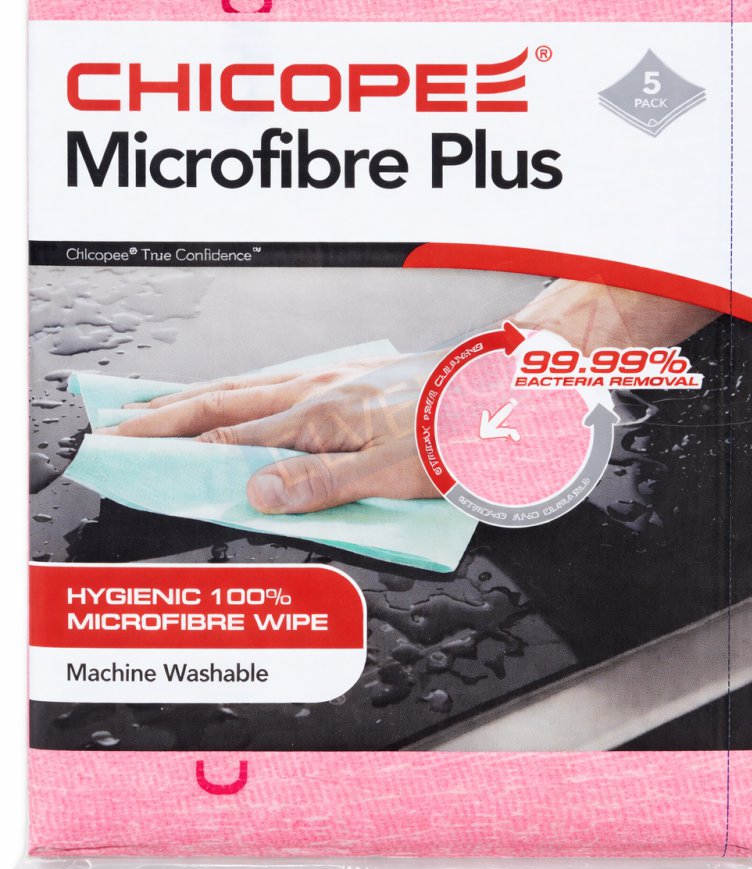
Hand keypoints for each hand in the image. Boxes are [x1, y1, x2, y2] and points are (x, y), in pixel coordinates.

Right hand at [98, 354, 439, 512]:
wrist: (514, 382)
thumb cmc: (462, 429)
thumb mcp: (394, 472)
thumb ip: (321, 483)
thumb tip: (255, 491)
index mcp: (321, 417)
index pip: (229, 435)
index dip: (175, 446)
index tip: (130, 452)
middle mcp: (320, 391)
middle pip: (225, 400)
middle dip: (166, 414)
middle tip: (119, 424)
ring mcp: (335, 378)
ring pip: (247, 386)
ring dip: (197, 397)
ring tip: (160, 408)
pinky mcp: (353, 377)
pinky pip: (276, 382)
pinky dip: (239, 391)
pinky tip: (240, 399)